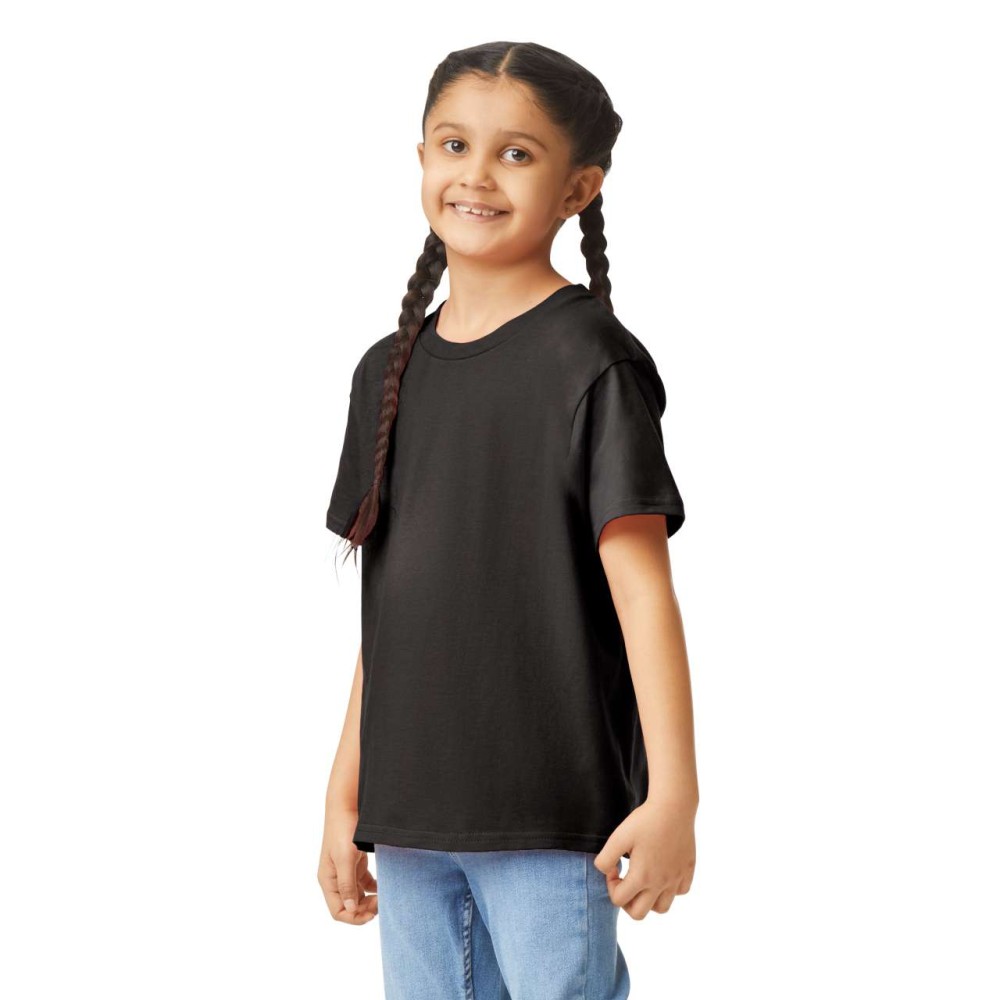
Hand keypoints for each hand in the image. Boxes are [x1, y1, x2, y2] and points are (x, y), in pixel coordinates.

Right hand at [318, 804, 377, 925]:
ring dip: (369, 900)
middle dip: (364, 909)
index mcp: (328, 880)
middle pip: (349, 905)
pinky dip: (374, 888)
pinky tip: (384, 887)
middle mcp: (335, 879)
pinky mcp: (355, 862)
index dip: (354, 917)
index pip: (338, 911)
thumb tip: (349, 908)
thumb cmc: (343, 830)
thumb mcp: (345, 858)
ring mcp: (345, 871)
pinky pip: (364, 882)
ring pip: (357, 895)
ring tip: (384, 897)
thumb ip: (347, 884)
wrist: (346, 806)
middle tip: (382, 904)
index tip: (372, 914)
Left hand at [593, 796, 696, 919]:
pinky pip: (680, 892)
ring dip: (649, 900)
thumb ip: (605, 858)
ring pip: (662, 908)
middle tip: (625, 881)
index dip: (610, 885)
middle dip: (627, 901)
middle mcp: (661, 883)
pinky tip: (662, 871)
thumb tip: (605, 871)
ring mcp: (676, 879)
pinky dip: (669, 889)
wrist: (674, 806)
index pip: (618, 900)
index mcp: (642, 877)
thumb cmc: (645, 820)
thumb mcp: (618, 837)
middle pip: (639, 914)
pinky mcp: (687, 870)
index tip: (613, 867)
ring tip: (643, 880)